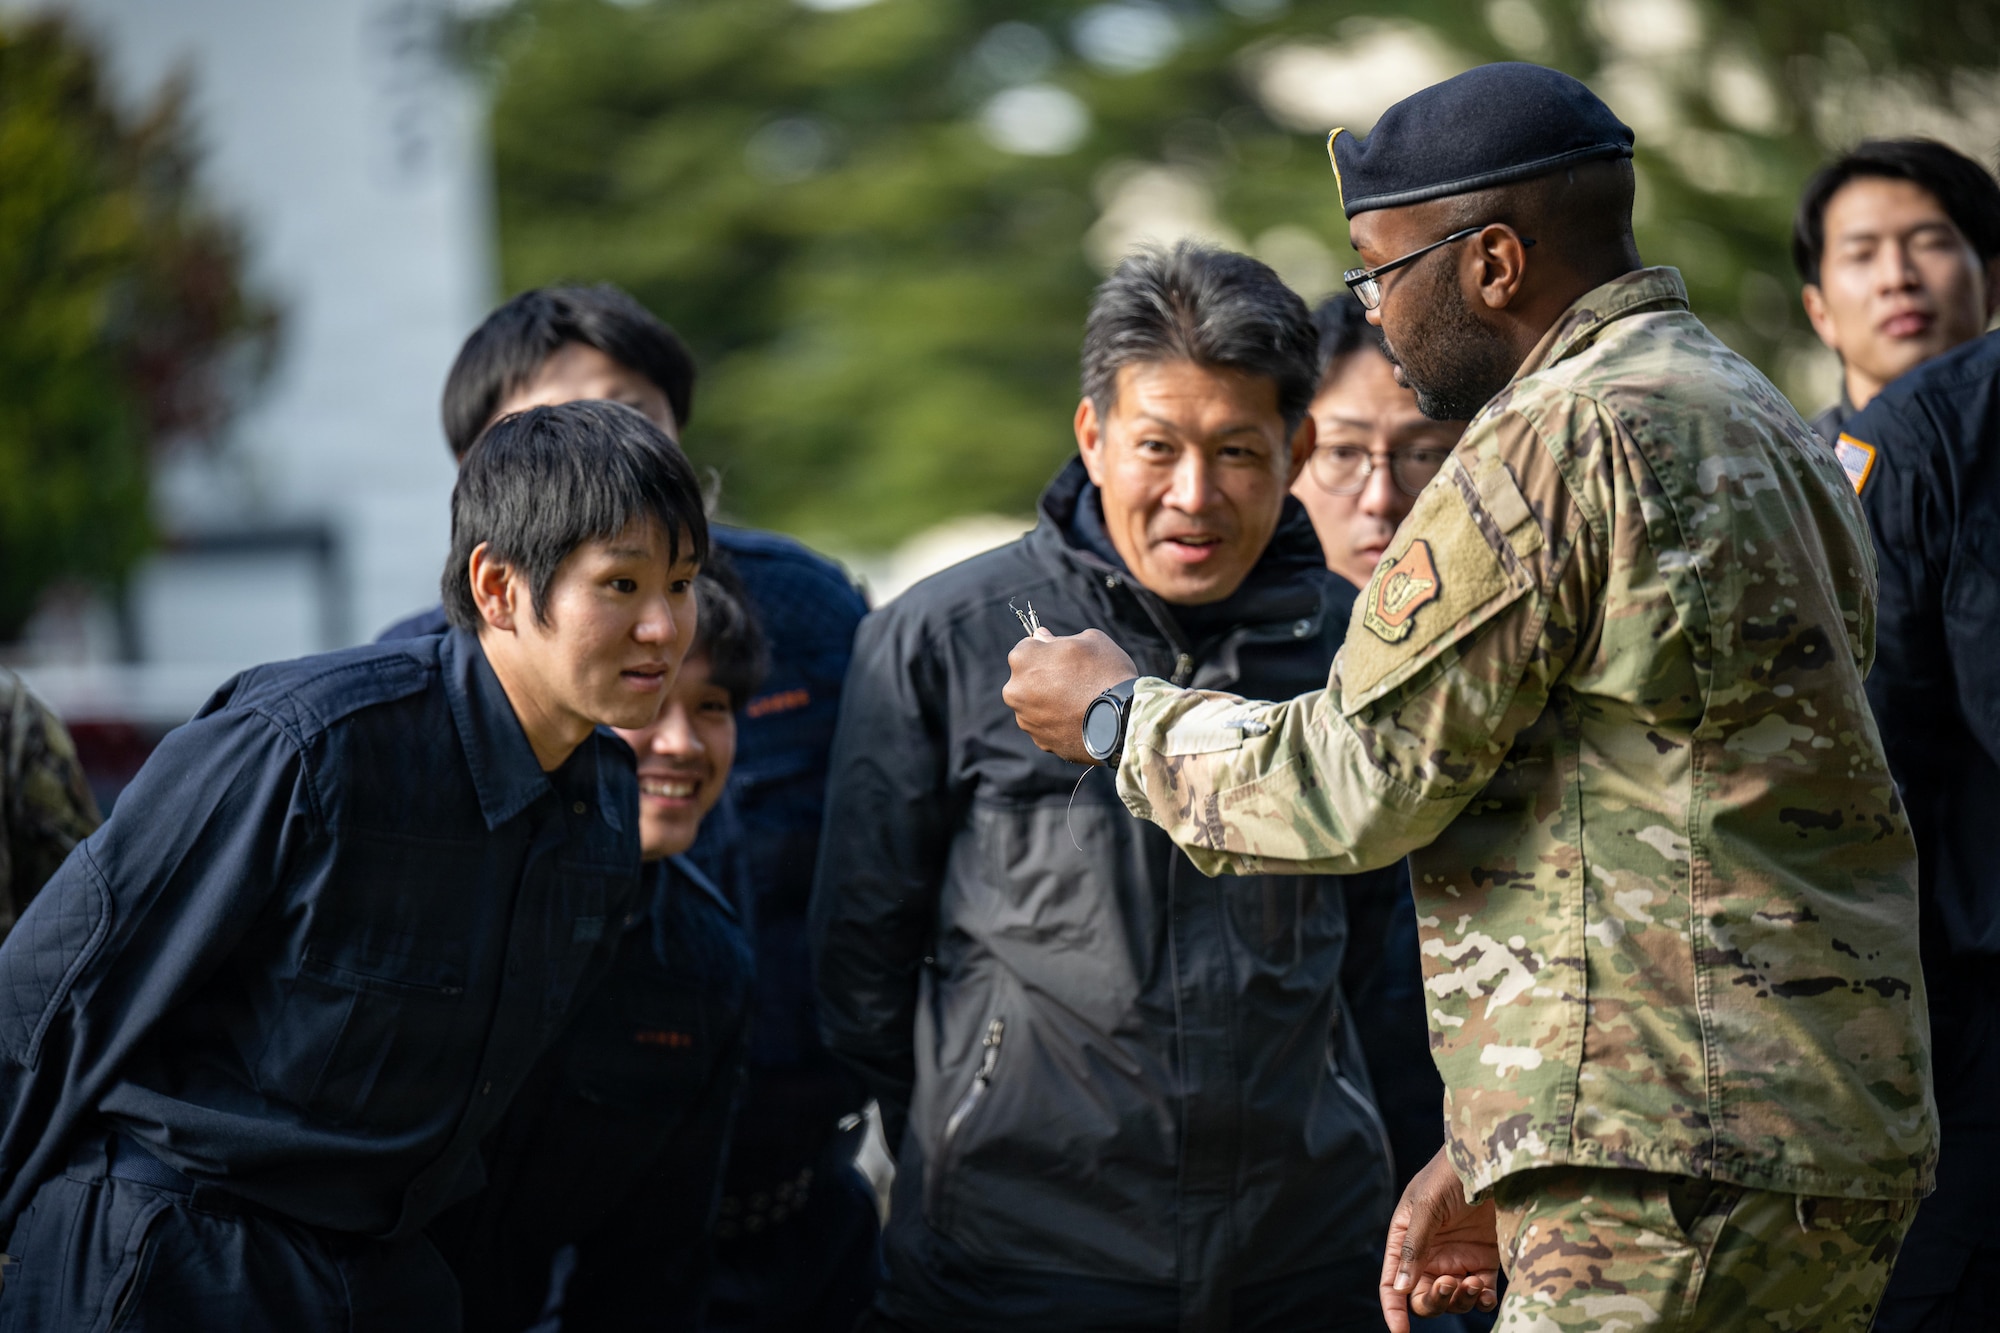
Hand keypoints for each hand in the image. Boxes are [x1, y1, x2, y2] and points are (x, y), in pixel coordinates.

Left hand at [1002, 628, 1139, 764]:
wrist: (1121, 720)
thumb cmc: (1106, 673)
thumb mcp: (1089, 640)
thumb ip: (1057, 638)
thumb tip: (1041, 636)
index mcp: (1022, 658)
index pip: (1027, 647)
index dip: (1047, 649)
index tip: (1064, 656)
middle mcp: (1014, 689)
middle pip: (1027, 678)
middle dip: (1044, 677)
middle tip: (1074, 679)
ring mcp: (1025, 718)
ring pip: (1035, 704)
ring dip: (1049, 701)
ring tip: (1079, 701)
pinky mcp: (1039, 740)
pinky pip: (1046, 726)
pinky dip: (1058, 722)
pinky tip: (1079, 718)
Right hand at [1380, 1148, 1501, 1332]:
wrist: (1492, 1159)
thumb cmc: (1450, 1174)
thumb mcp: (1426, 1206)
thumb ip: (1415, 1247)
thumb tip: (1401, 1288)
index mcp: (1406, 1239)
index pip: (1393, 1282)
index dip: (1393, 1309)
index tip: (1400, 1332)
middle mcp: (1430, 1254)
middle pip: (1423, 1296)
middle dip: (1434, 1300)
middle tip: (1451, 1283)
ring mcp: (1458, 1258)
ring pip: (1453, 1299)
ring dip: (1460, 1300)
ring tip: (1472, 1282)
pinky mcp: (1485, 1260)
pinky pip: (1480, 1294)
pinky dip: (1482, 1300)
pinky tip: (1485, 1292)